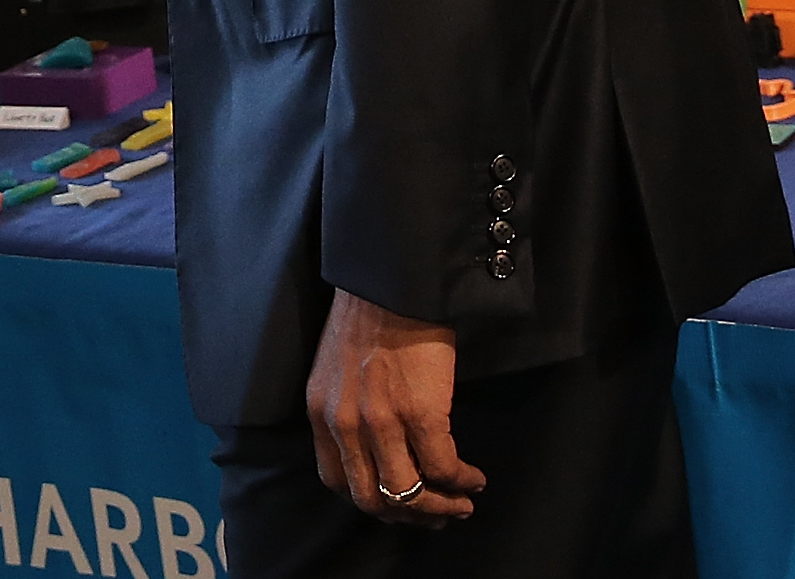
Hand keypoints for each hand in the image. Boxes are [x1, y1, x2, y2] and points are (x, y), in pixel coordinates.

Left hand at [306, 289, 480, 527]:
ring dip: (437, 509)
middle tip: (433, 515)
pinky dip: (460, 481)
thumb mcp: (337, 367)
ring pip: (407, 495)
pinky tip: (473, 478)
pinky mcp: (421, 413)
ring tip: (459, 505)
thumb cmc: (371, 313)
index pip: (337, 481)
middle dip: (406, 516)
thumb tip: (374, 445)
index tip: (396, 503)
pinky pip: (442, 468)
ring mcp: (381, 422)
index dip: (371, 501)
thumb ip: (345, 407)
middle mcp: (344, 424)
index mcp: (321, 412)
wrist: (396, 279)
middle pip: (371, 500)